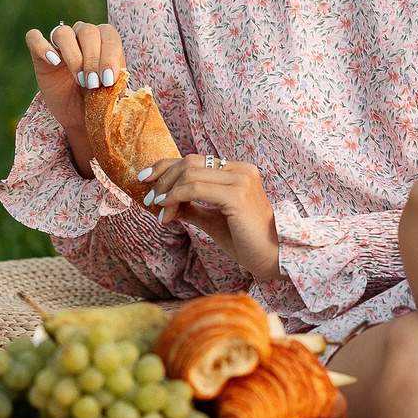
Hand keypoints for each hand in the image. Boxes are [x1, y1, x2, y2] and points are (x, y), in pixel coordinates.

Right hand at [25, 21, 125, 173]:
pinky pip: (34, 38)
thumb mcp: (114, 92)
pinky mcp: (39, 53)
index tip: (108, 80)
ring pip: (63, 33)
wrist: (81, 116)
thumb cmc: (101, 102)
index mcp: (105, 41)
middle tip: (93, 84)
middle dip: (93, 59)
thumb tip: (118, 76)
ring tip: (79, 79)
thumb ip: (118, 80)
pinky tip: (54, 62)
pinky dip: (42, 46)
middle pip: (87, 31)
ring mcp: (60, 44)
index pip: (108, 35)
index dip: (109, 55)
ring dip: (73, 56)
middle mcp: (83, 36)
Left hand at [141, 154, 280, 280]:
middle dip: (162, 179)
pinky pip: (195, 189)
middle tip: (148, 200)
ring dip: (167, 192)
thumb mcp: (212, 220)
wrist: (272, 257)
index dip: (165, 166)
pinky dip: (175, 198)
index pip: (194, 159)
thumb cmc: (245, 241)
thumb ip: (192, 207)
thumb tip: (165, 203)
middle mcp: (241, 169)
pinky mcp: (237, 195)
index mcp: (238, 171)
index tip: (144, 179)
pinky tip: (166, 213)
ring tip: (158, 211)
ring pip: (189, 174)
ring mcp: (241, 180)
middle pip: (189, 162)